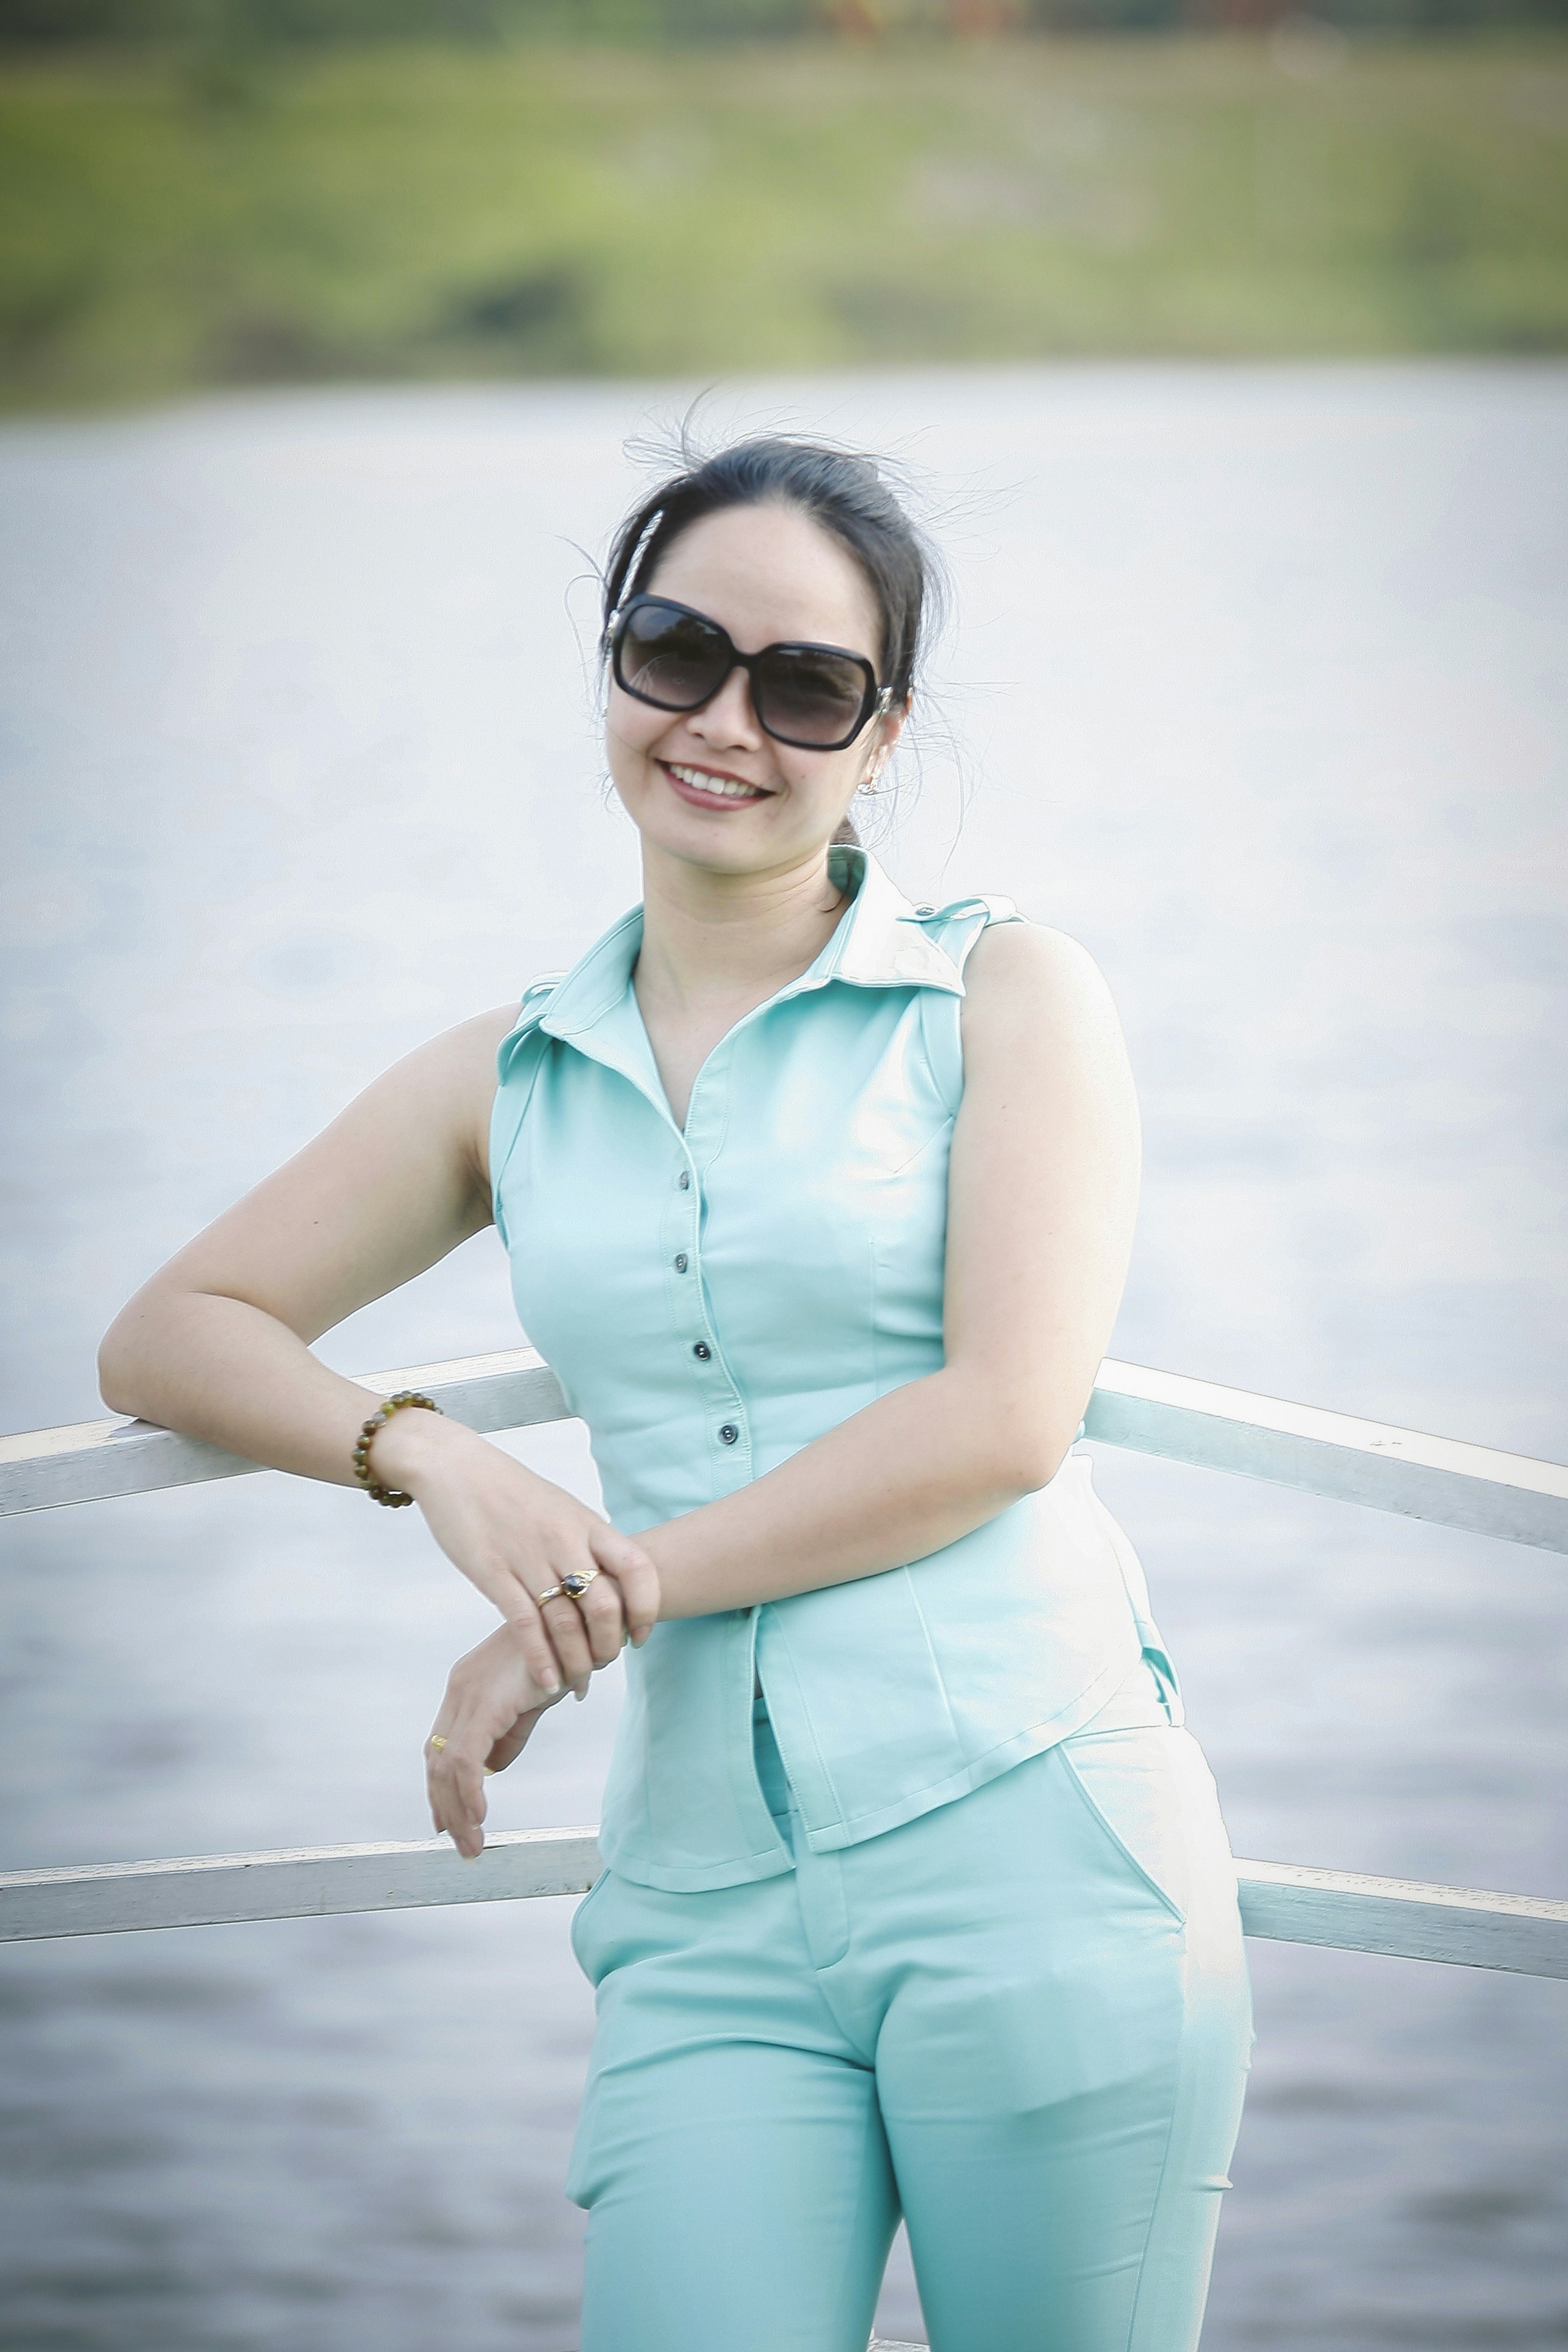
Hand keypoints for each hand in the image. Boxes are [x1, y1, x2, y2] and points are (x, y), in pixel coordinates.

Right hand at [372, 1411, 659, 1695]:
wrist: (454, 1467)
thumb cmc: (510, 1491)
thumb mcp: (561, 1507)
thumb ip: (586, 1541)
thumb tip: (611, 1576)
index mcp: (586, 1523)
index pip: (638, 1568)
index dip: (646, 1608)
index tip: (640, 1637)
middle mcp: (564, 1540)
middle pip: (604, 1604)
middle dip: (609, 1646)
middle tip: (603, 1666)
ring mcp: (528, 1557)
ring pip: (565, 1622)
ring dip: (576, 1662)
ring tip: (575, 1685)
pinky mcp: (493, 1572)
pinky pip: (524, 1624)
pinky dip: (540, 1659)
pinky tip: (546, 1681)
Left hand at [426, 1622, 560, 1858]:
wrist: (581, 1617)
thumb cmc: (565, 1652)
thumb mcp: (532, 1699)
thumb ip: (511, 1733)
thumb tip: (493, 1770)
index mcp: (467, 1687)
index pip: (441, 1746)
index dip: (441, 1789)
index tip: (448, 1823)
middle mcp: (460, 1689)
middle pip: (437, 1760)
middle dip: (446, 1808)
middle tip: (464, 1845)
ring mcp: (468, 1694)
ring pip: (446, 1765)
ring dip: (458, 1811)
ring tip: (473, 1843)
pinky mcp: (485, 1703)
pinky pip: (466, 1758)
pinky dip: (468, 1792)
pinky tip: (478, 1815)